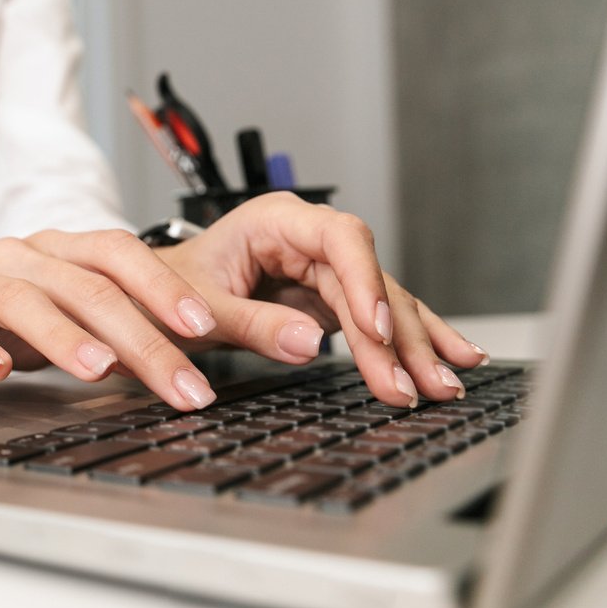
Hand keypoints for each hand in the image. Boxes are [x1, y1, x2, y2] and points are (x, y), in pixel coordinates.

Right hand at [0, 229, 225, 409]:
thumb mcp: (58, 309)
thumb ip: (110, 323)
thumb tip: (182, 356)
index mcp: (59, 251)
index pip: (120, 254)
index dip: (164, 285)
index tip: (206, 325)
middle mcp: (22, 258)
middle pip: (88, 289)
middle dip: (143, 339)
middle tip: (180, 385)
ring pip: (27, 303)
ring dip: (67, 338)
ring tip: (100, 371)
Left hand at [152, 192, 487, 407]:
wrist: (153, 292)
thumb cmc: (168, 287)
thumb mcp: (199, 306)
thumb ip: (253, 323)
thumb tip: (311, 344)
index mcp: (276, 221)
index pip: (340, 239)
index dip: (365, 282)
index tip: (377, 330)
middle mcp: (309, 239)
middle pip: (370, 279)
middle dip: (397, 336)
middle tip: (417, 384)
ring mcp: (325, 268)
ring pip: (382, 304)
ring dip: (414, 347)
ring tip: (444, 386)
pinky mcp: (331, 298)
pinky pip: (377, 319)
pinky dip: (410, 343)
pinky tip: (453, 360)